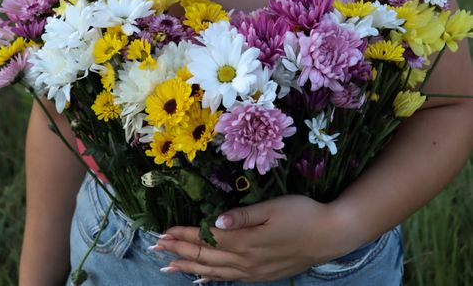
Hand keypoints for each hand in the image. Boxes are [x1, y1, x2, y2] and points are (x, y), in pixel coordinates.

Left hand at [148, 195, 350, 282]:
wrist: (329, 236)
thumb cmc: (302, 214)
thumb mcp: (273, 208)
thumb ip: (243, 215)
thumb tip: (214, 220)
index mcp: (245, 240)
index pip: (205, 238)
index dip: (183, 235)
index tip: (162, 232)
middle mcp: (245, 260)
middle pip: (205, 256)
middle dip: (178, 252)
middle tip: (155, 249)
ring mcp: (253, 271)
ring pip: (213, 271)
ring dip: (189, 267)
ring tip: (168, 267)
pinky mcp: (261, 275)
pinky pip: (228, 279)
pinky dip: (211, 278)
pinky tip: (201, 279)